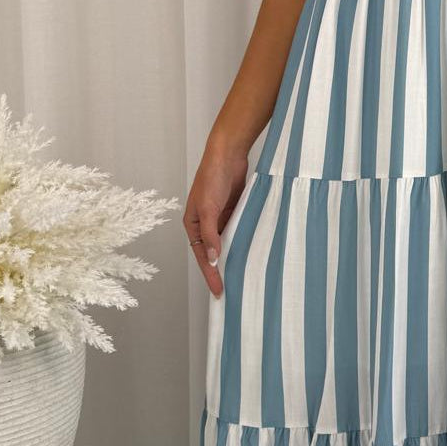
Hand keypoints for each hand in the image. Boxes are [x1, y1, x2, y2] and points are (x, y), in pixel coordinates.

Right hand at [184, 141, 249, 298]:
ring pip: (228, 242)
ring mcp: (221, 218)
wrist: (228, 154)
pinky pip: (239, 230)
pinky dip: (244, 241)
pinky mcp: (235, 211)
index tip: (218, 291)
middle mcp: (206, 224)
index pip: (203, 256)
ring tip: (244, 275)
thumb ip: (211, 234)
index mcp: (193, 225)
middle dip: (221, 270)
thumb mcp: (209, 208)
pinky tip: (253, 251)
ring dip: (234, 256)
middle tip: (231, 290)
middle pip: (214, 253)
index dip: (210, 275)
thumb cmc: (212, 178)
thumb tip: (214, 259)